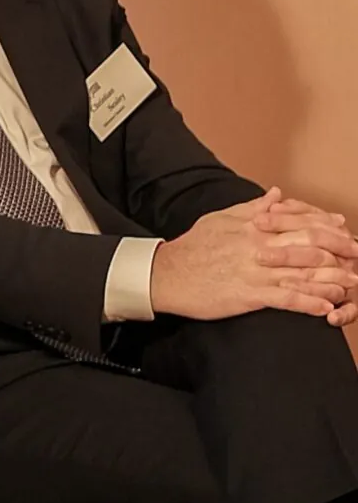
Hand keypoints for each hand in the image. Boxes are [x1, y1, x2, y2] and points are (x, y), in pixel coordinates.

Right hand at [154, 189, 355, 323]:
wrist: (163, 275)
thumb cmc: (190, 247)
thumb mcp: (221, 218)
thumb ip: (254, 207)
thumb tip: (278, 194)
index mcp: (255, 227)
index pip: (302, 223)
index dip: (328, 229)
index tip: (346, 234)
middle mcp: (259, 247)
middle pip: (310, 247)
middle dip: (339, 254)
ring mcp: (254, 272)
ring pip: (303, 274)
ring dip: (332, 281)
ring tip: (352, 286)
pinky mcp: (246, 295)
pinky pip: (284, 299)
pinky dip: (308, 304)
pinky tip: (325, 308)